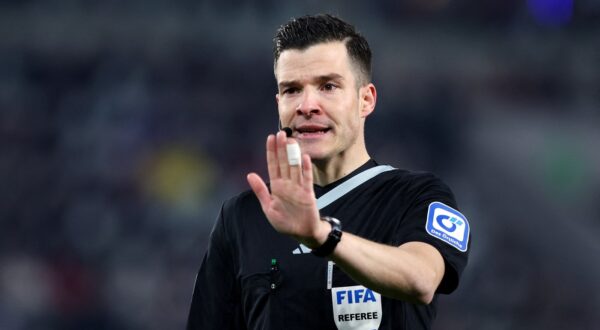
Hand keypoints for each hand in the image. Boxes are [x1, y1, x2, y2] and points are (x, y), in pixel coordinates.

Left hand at [247, 131, 327, 246]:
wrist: (302, 233)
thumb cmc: (285, 221)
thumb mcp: (268, 207)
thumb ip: (260, 191)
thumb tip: (250, 174)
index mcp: (277, 187)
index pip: (273, 165)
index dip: (271, 152)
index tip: (270, 138)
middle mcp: (287, 184)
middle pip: (284, 163)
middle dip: (281, 148)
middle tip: (280, 133)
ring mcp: (298, 188)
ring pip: (295, 167)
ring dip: (293, 154)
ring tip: (291, 140)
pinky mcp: (308, 194)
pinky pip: (307, 179)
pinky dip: (305, 169)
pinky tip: (304, 157)